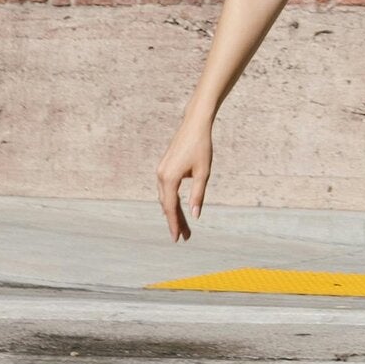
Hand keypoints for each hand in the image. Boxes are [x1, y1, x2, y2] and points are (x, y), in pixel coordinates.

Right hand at [155, 114, 213, 241]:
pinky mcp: (164, 166)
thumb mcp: (203, 173)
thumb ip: (197, 195)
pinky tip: (178, 208)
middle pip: (166, 204)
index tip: (177, 239)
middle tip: (185, 237)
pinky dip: (171, 200)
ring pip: (165, 197)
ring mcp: (161, 170)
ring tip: (185, 226)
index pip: (170, 208)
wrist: (195, 124)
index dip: (174, 224)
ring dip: (173, 211)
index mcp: (169, 178)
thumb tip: (195, 215)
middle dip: (175, 221)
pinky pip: (165, 189)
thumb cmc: (201, 147)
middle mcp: (161, 175)